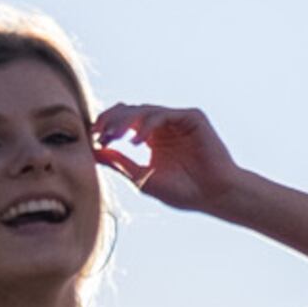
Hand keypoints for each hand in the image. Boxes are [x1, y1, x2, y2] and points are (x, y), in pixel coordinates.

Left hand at [91, 103, 253, 213]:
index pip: (123, 122)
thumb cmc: (183, 192)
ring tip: (112, 136)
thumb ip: (120, 163)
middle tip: (97, 133)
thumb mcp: (143, 178)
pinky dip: (147, 125)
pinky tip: (136, 142)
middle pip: (130, 111)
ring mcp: (178, 119)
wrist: (215, 196)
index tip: (92, 140)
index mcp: (151, 137)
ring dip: (124, 121)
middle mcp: (163, 125)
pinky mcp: (192, 117)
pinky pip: (163, 114)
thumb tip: (93, 153)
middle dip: (110, 120)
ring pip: (144, 110)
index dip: (106, 127)